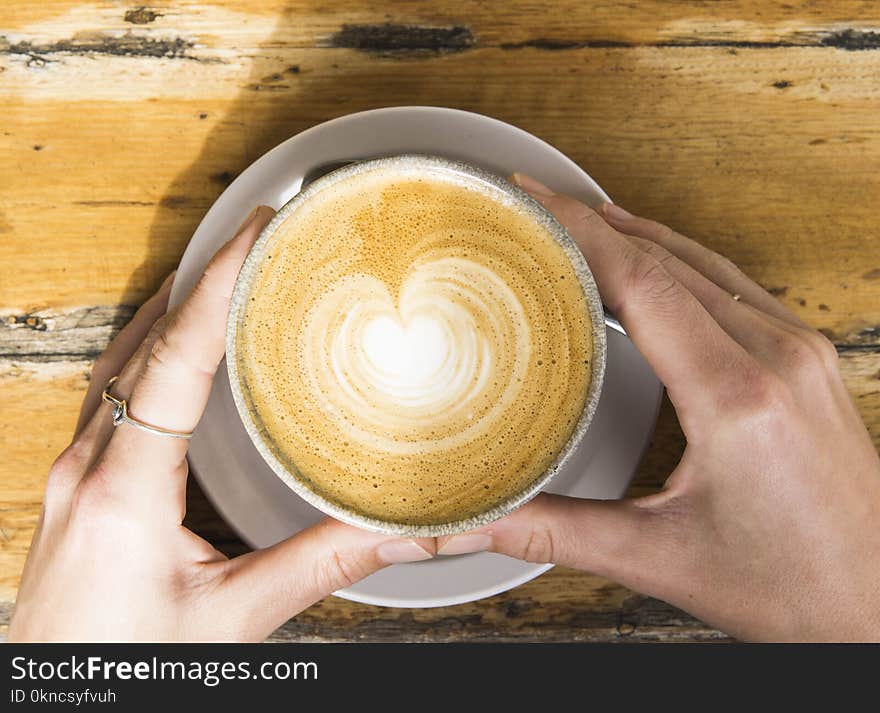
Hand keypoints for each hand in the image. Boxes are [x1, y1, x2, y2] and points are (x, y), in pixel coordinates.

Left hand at [9, 206, 433, 641]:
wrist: (58, 705)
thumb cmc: (128, 666)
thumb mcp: (233, 619)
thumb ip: (321, 565)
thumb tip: (403, 530)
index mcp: (123, 489)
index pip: (176, 358)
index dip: (219, 286)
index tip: (257, 233)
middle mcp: (89, 467)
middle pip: (147, 342)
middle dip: (203, 279)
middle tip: (259, 236)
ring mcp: (76, 474)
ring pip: (124, 362)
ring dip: (177, 310)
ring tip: (230, 273)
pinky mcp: (81, 487)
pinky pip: (115, 393)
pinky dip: (156, 352)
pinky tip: (183, 349)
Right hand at [438, 174, 879, 641]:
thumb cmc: (794, 584)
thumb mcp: (661, 559)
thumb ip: (557, 533)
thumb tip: (480, 522)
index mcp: (736, 396)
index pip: (643, 282)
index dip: (580, 235)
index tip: (534, 204)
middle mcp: (777, 357)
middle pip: (669, 261)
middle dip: (595, 224)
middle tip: (537, 204)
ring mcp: (800, 351)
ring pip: (704, 264)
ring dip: (639, 235)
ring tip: (583, 218)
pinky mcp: (807, 359)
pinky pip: (733, 285)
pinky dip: (680, 261)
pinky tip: (655, 259)